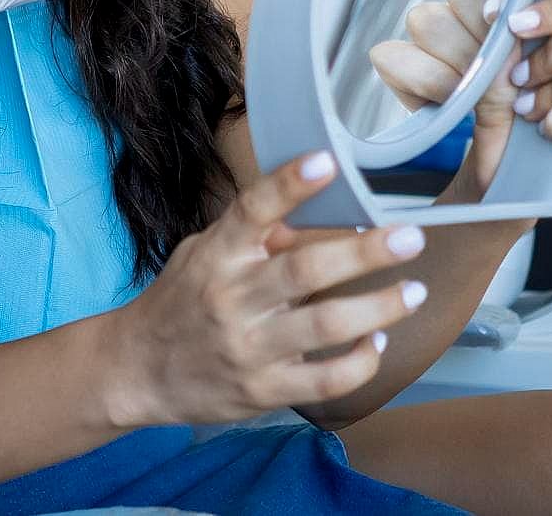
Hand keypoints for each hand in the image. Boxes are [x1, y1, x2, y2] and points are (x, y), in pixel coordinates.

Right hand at [100, 151, 428, 427]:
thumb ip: (253, 237)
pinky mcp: (264, 390)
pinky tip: (378, 341)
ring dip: (379, 307)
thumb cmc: (180, 303)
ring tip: (414, 291)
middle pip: (305, 270)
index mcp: (217, 255)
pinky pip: (325, 380)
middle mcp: (232, 298)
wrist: (136, 370)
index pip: (252, 211)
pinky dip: (360, 361)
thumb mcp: (203, 255)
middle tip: (409, 237)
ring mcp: (249, 347)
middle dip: (365, 253)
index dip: (289, 184)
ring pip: (326, 325)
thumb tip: (314, 213)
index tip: (327, 161)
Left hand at [369, 0, 551, 191]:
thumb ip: (498, 21)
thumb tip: (497, 7)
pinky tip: (544, 130)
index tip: (502, 19)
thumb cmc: (501, 107)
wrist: (497, 175)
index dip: (549, 5)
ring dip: (543, 95)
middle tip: (515, 79)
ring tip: (525, 108)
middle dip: (537, 59)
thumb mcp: (491, 54)